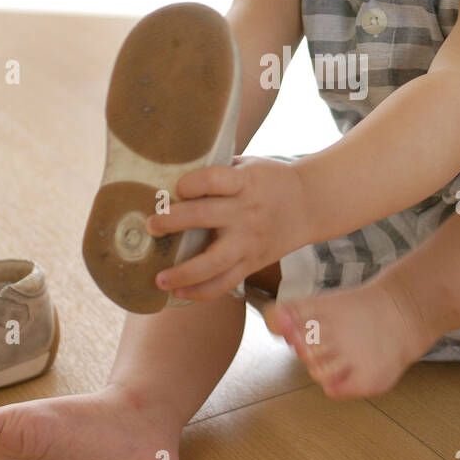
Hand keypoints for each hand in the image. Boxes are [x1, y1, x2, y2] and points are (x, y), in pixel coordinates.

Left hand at [144, 157, 308, 300]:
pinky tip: (179, 293)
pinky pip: (225, 283)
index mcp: (246, 182)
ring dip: (183, 272)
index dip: (189, 184)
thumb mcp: (249, 166)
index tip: (175, 188)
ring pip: (213, 262)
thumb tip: (169, 175)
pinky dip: (201, 292)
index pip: (213, 180)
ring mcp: (250, 242)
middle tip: (150, 226)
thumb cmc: (270, 181)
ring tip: (159, 279)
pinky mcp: (252, 263)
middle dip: (172, 221)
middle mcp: (247, 212)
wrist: (309, 204)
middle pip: (204, 217)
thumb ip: (218, 172)